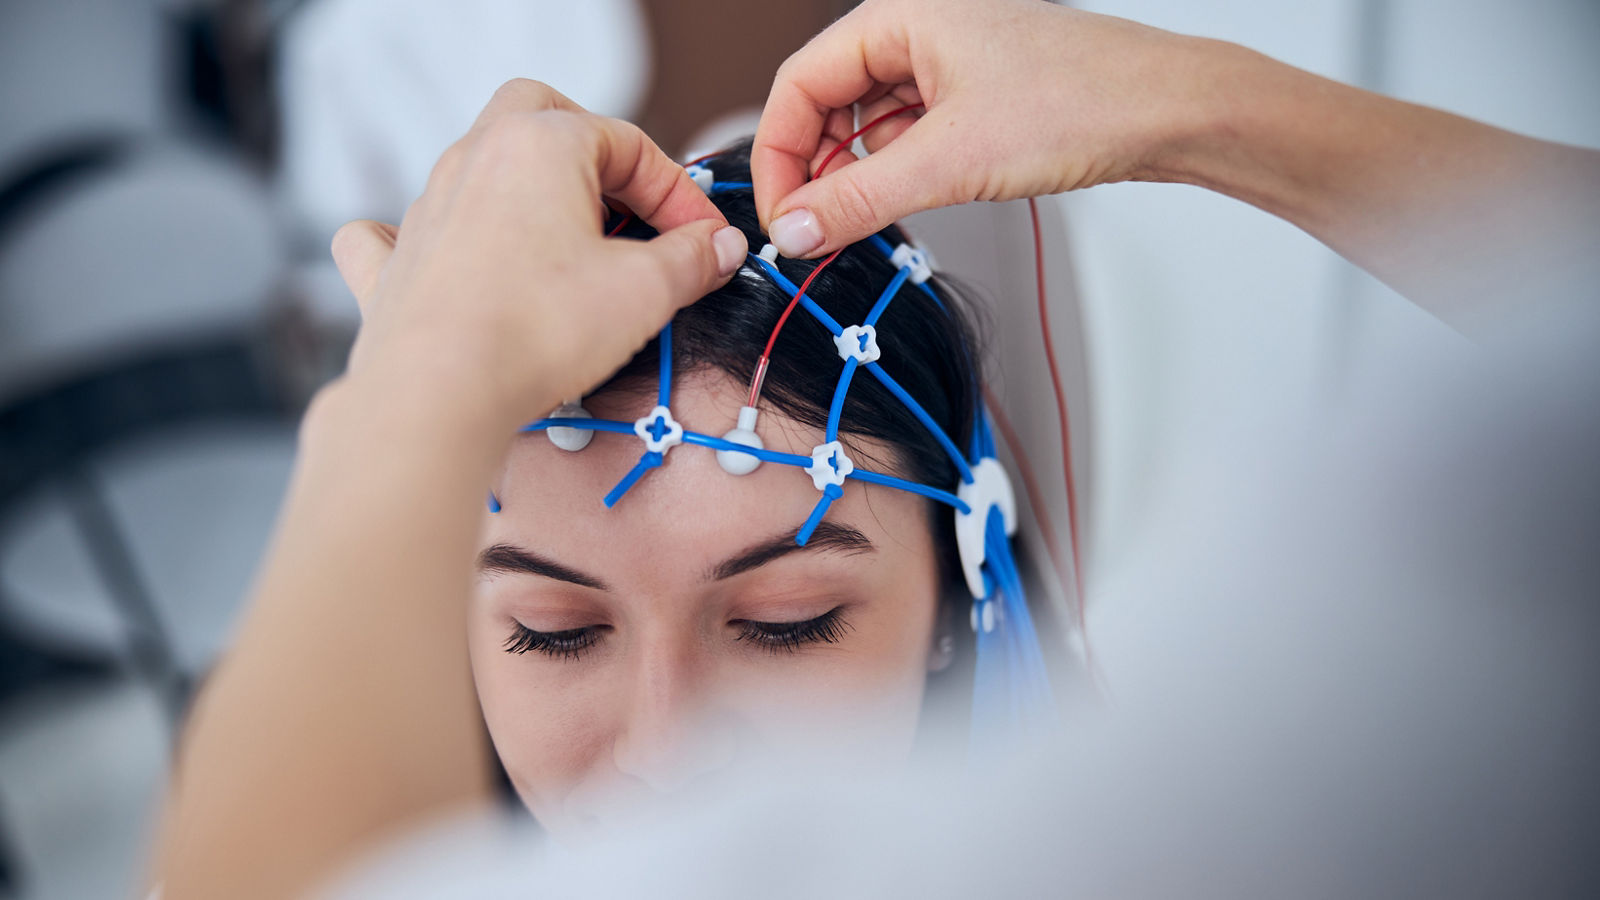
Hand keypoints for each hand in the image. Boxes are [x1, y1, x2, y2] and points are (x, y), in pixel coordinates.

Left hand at [331, 79, 748, 429]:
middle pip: (542, 114)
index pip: (631, 146)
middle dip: (592, 147)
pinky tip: (455, 251)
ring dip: (533, 193)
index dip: (678, 193)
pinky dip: (433, 229)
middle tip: (629, 200)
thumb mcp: (645, 291)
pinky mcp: (398, 260)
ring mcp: (429, 205)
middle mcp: (476, 158)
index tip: (703, 239)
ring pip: (483, 163)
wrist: (440, 391)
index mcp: (540, 144)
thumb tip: (718, 247)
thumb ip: (691, 259)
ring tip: (573, 246)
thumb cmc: (534, 332)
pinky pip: (401, 225)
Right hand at [752, 0, 1209, 257]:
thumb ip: (859, 199)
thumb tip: (794, 231)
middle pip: (828, 102)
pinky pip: (911, 131)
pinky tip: (915, 196)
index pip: (799, 86)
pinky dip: (900, 168)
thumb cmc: (1082, 103)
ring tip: (870, 217)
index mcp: (900, 17)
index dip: (778, 156)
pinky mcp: (976, 91)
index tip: (780, 218)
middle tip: (816, 229)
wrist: (1170, 110)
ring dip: (861, 173)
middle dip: (818, 169)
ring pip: (869, 121)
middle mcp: (918, 27)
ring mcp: (949, 58)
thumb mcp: (951, 162)